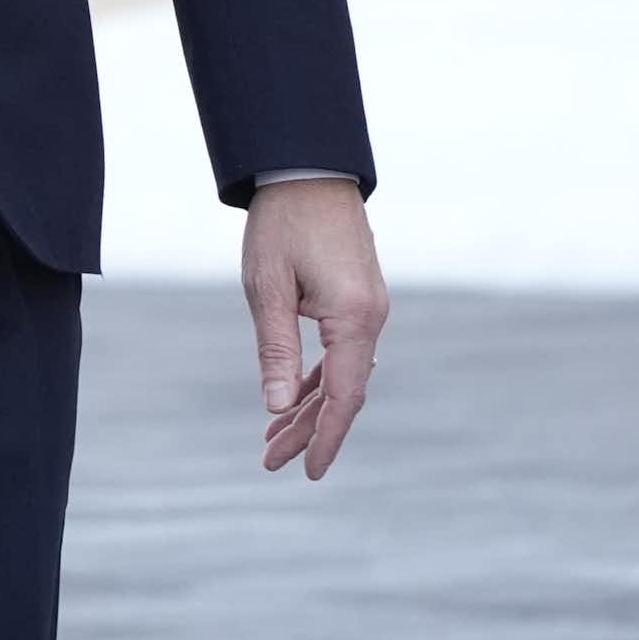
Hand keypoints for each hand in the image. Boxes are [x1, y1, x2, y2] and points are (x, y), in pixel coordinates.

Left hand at [243, 177, 387, 479]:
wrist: (306, 166)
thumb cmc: (282, 222)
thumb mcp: (267, 286)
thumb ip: (276, 349)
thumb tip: (277, 407)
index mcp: (354, 318)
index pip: (343, 396)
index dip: (325, 437)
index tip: (309, 473)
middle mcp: (371, 317)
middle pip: (344, 391)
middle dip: (310, 429)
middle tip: (272, 461)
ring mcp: (368, 307)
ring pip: (343, 373)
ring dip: (311, 405)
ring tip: (275, 438)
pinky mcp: (358, 297)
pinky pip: (343, 350)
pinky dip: (320, 376)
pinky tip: (297, 397)